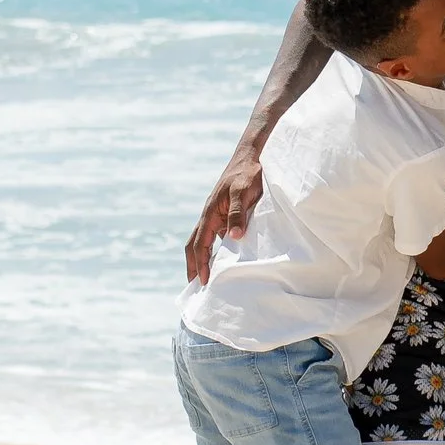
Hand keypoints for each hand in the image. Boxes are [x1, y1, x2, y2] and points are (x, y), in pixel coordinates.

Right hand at [186, 151, 264, 284]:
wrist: (251, 157)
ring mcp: (216, 215)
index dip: (200, 263)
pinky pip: (215, 236)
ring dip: (201, 259)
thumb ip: (239, 213)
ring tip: (205, 278)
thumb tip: (235, 237)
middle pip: (194, 245)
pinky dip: (213, 250)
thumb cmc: (248, 174)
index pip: (200, 244)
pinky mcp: (224, 214)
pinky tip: (222, 260)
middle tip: (194, 287)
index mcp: (210, 213)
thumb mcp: (244, 192)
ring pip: (203, 241)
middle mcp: (210, 216)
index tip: (203, 282)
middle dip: (193, 265)